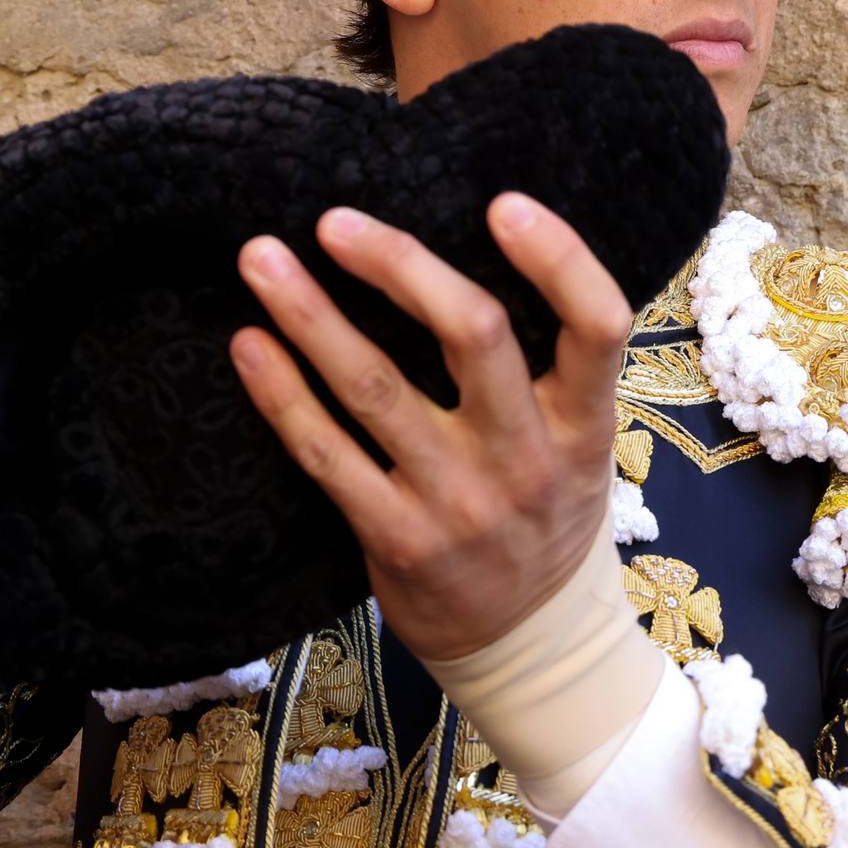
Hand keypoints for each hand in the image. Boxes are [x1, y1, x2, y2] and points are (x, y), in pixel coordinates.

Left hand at [227, 191, 634, 662]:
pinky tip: (250, 345)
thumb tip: (462, 248)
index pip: (598, 325)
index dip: (558, 257)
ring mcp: (460, 503)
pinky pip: (328, 455)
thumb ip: (544, 365)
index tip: (502, 201)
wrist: (528, 646)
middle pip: (474, 337)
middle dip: (400, 264)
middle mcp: (527, 459)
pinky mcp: (397, 540)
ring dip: (312, 315)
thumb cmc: (544, 514)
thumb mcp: (580, 445)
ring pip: (377, 388)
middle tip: (335, 221)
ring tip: (260, 258)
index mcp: (584, 425)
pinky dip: (283, 395)